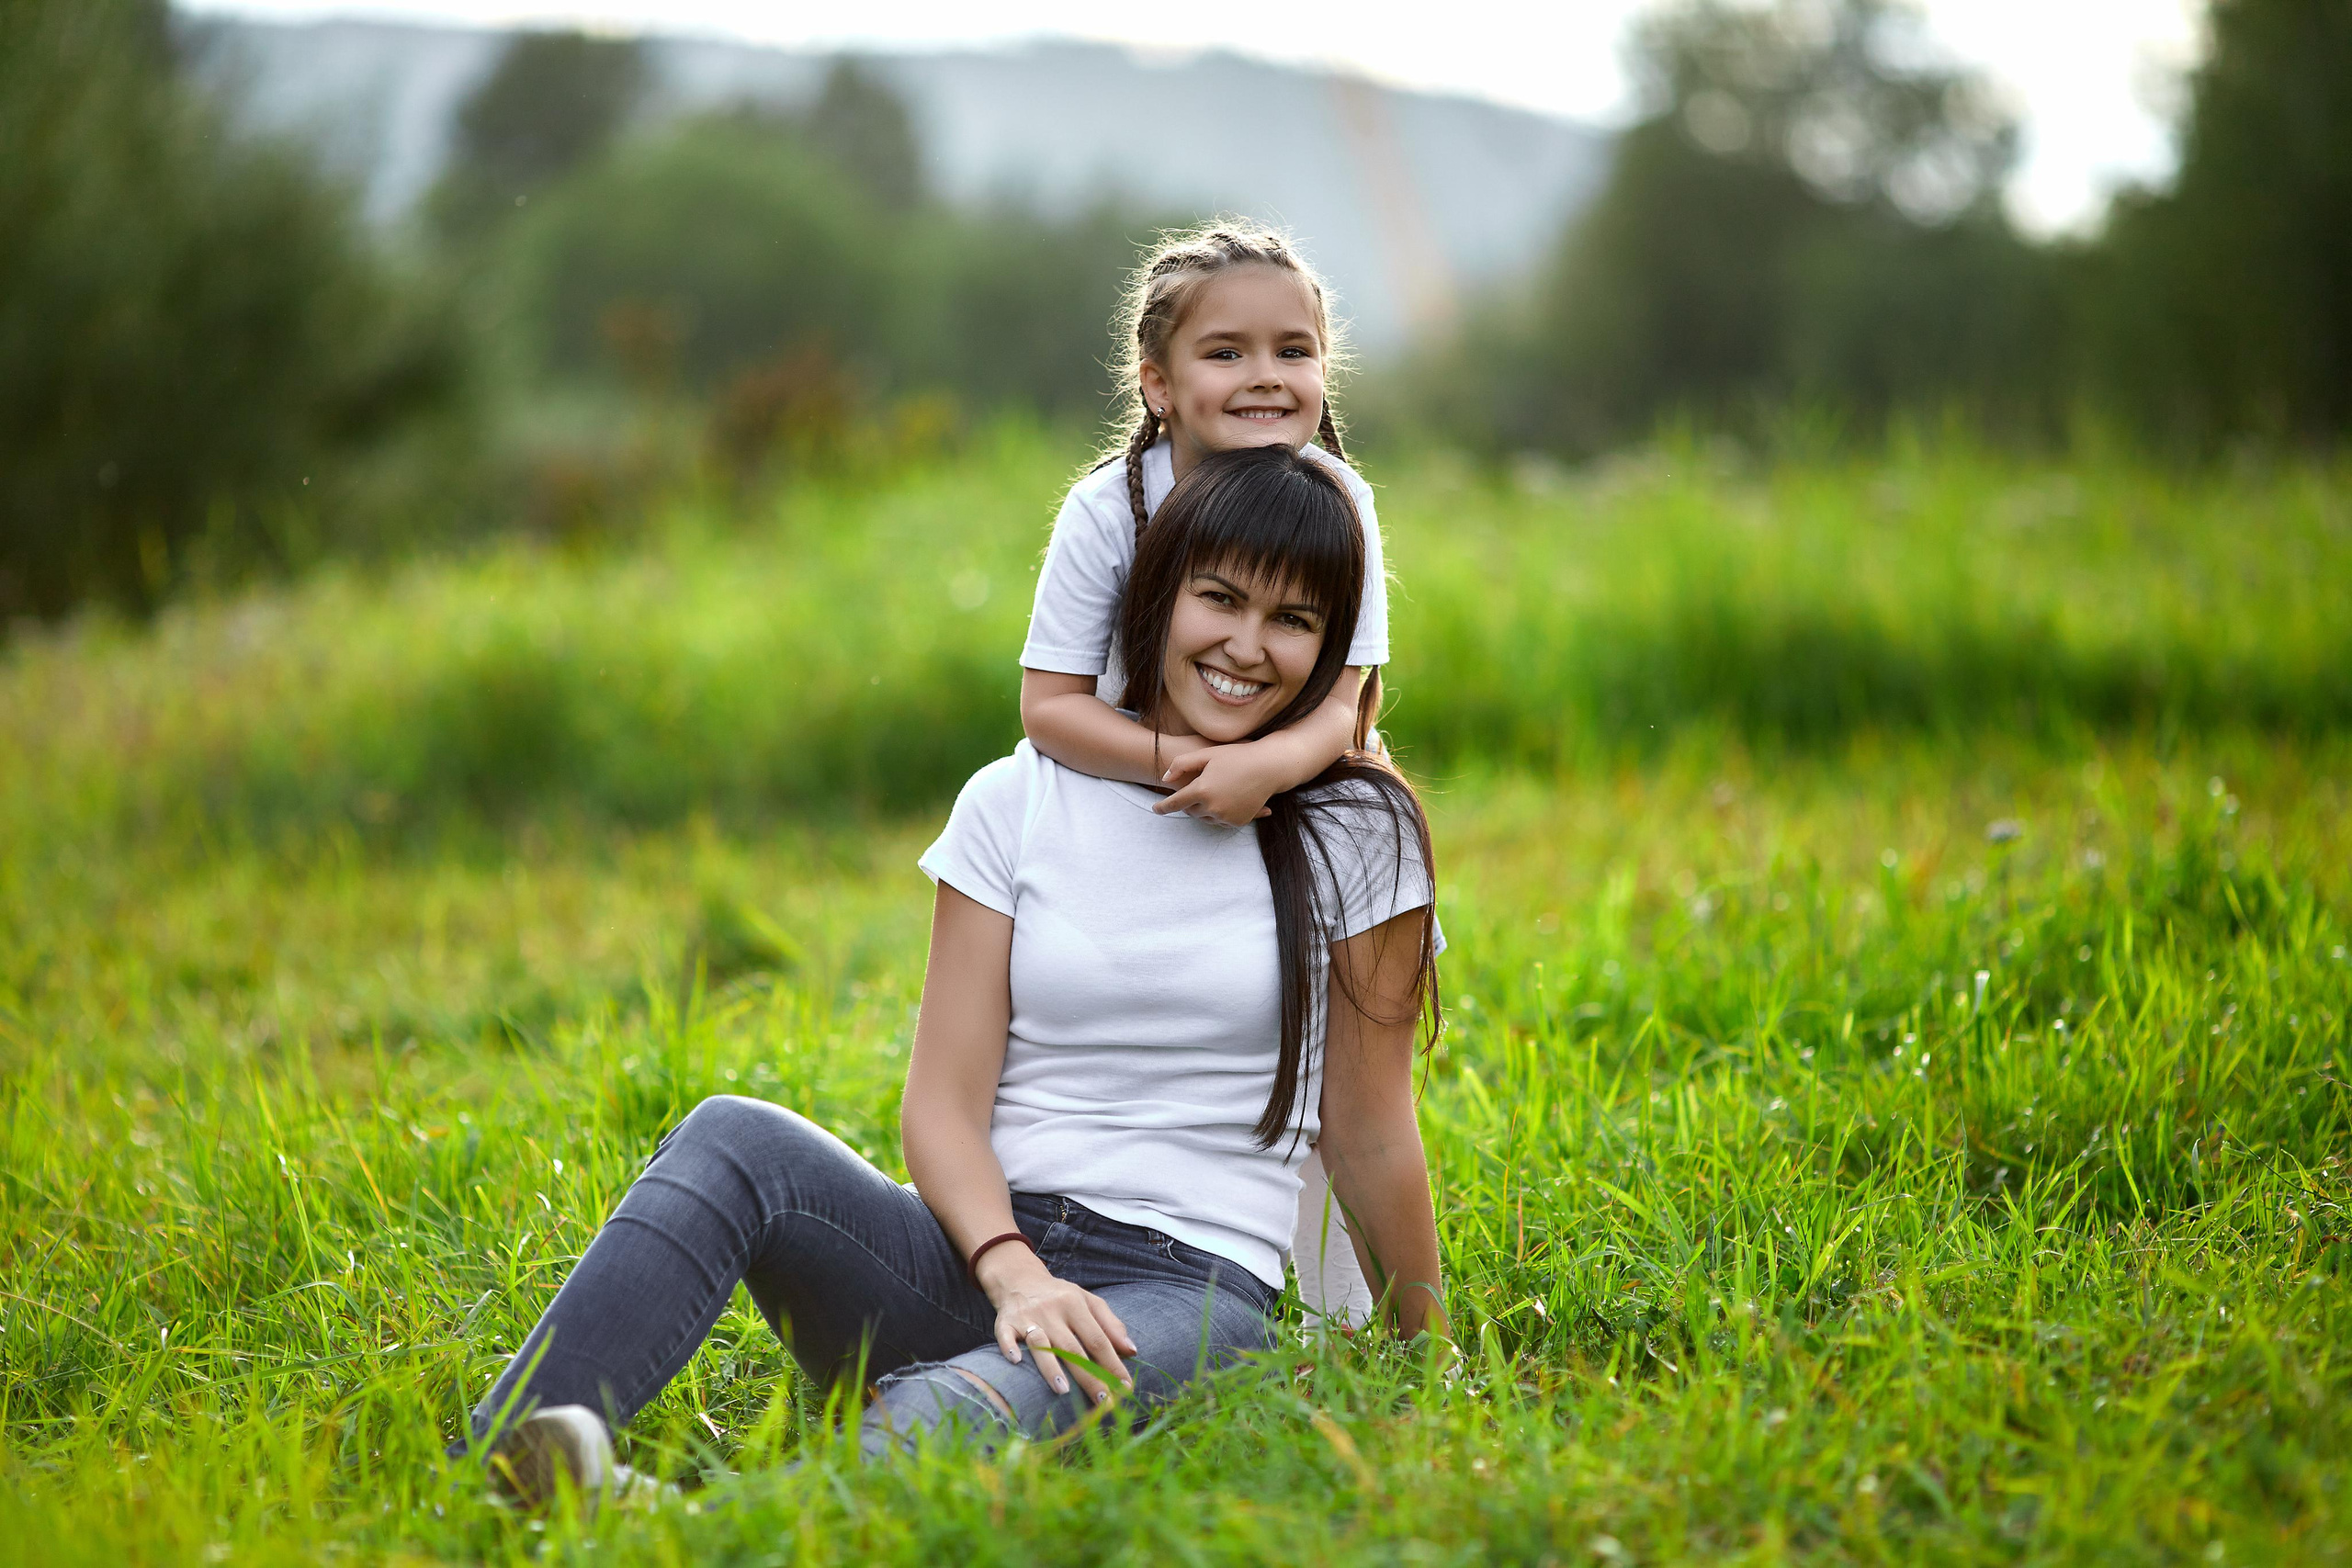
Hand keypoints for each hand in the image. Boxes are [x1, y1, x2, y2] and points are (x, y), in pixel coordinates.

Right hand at [976, 1248, 1137, 1403]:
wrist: (1020, 1278)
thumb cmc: (1060, 1297)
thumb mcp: (1089, 1301)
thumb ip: (1111, 1325)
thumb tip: (1132, 1351)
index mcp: (1075, 1304)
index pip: (1098, 1339)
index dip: (1112, 1364)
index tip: (1125, 1387)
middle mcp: (1052, 1310)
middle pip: (1073, 1347)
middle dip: (1089, 1376)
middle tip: (1104, 1401)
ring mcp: (1027, 1316)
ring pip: (1040, 1343)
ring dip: (1051, 1367)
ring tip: (1064, 1391)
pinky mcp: (1005, 1321)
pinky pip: (1005, 1336)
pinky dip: (1009, 1348)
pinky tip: (1016, 1362)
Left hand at [1152, 741, 1281, 824]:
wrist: (1268, 767)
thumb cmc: (1236, 756)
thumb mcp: (1206, 754)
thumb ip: (1181, 764)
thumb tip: (1164, 779)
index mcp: (1202, 790)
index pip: (1175, 803)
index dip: (1162, 807)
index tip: (1155, 809)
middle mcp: (1213, 807)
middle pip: (1191, 811)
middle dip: (1189, 803)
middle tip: (1195, 790)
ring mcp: (1226, 817)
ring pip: (1205, 818)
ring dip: (1204, 809)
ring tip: (1211, 793)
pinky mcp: (1238, 822)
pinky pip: (1221, 821)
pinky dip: (1218, 813)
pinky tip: (1224, 799)